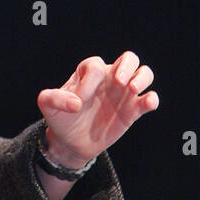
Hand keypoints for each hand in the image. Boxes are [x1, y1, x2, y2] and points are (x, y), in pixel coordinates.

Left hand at [37, 51, 157, 166]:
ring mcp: (123, 94)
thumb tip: (76, 103)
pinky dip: (152, 99)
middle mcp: (109, 78)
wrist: (71, 142)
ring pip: (144, 73)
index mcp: (89, 72)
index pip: (95, 66)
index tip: (80, 101)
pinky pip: (149, 99)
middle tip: (119, 81)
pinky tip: (145, 104)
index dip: (89, 83)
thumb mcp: (47, 106)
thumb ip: (53, 98)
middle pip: (129, 58)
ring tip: (132, 90)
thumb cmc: (61, 117)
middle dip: (127, 66)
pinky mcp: (133, 111)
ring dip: (142, 78)